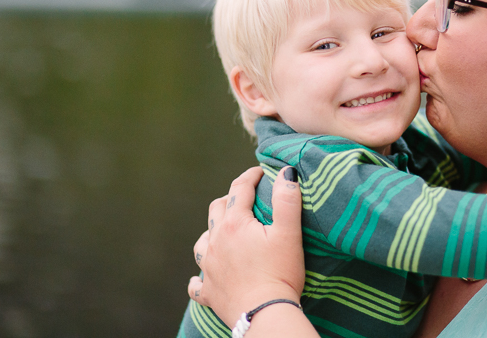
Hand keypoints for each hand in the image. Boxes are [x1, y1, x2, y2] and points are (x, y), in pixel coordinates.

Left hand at [188, 166, 305, 326]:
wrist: (264, 315)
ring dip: (213, 231)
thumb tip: (287, 173)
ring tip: (225, 233)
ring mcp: (208, 267)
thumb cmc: (280, 273)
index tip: (261, 170)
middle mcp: (216, 241)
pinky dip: (200, 275)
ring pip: (202, 240)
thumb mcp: (289, 234)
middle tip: (247, 198)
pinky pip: (197, 281)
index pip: (240, 188)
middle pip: (217, 209)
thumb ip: (287, 200)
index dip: (251, 175)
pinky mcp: (209, 291)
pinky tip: (204, 275)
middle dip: (231, 198)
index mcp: (235, 224)